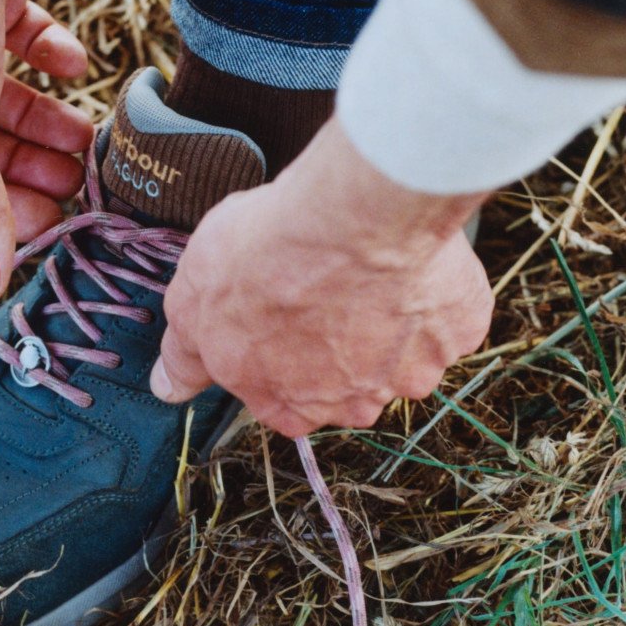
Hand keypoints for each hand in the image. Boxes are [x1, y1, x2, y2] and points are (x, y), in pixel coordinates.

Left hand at [149, 117, 492, 433]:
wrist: (352, 219)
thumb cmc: (266, 254)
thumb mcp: (193, 300)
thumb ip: (185, 353)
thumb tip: (167, 388)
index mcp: (286, 406)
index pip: (281, 397)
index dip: (278, 349)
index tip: (279, 306)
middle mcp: (352, 404)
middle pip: (345, 381)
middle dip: (338, 338)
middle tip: (323, 280)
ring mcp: (413, 372)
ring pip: (400, 350)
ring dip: (387, 315)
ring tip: (367, 262)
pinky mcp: (459, 331)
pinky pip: (447, 317)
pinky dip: (432, 291)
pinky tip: (409, 258)